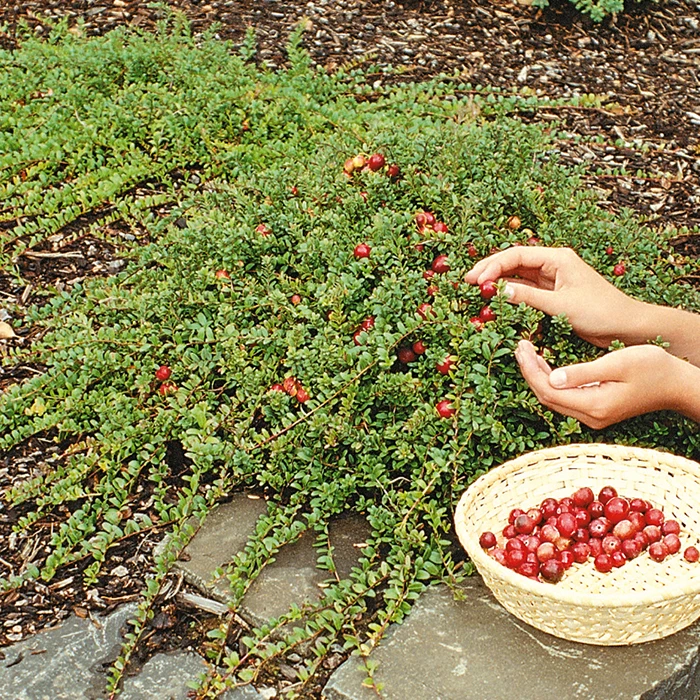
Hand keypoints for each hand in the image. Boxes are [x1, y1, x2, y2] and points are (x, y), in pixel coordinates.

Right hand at [465, 247, 642, 348]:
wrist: (627, 327)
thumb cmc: (601, 311)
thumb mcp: (561, 305)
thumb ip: (528, 297)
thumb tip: (498, 291)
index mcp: (558, 258)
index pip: (517, 254)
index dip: (493, 265)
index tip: (476, 280)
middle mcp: (553, 265)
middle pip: (514, 262)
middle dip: (490, 270)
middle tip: (466, 282)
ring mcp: (552, 280)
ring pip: (517, 277)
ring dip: (498, 283)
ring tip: (476, 291)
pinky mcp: (552, 295)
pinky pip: (525, 292)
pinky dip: (510, 295)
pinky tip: (496, 301)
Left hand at [514, 340, 699, 427]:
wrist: (678, 384)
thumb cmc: (653, 368)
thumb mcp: (618, 364)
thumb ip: (584, 372)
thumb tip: (554, 378)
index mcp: (594, 405)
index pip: (549, 390)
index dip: (530, 370)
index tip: (521, 347)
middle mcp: (590, 417)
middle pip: (546, 397)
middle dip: (529, 372)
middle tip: (520, 346)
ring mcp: (593, 416)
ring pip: (553, 398)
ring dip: (538, 376)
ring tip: (527, 352)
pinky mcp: (596, 411)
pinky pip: (564, 398)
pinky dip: (551, 381)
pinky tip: (544, 364)